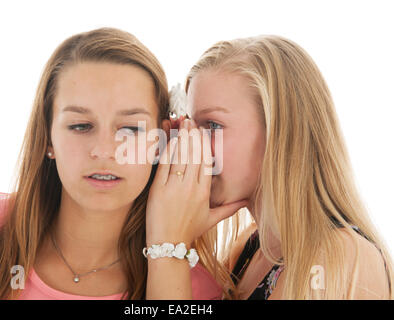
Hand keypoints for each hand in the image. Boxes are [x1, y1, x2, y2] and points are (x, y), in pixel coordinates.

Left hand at [146, 119, 248, 246]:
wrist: (168, 244)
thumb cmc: (189, 231)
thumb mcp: (212, 220)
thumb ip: (230, 208)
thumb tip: (247, 201)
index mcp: (204, 193)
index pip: (207, 162)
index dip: (205, 145)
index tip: (203, 132)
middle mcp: (191, 188)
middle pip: (194, 156)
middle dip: (193, 136)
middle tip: (192, 121)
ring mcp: (173, 188)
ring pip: (180, 158)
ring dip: (182, 139)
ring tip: (182, 125)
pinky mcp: (157, 190)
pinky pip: (164, 166)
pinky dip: (168, 152)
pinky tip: (170, 140)